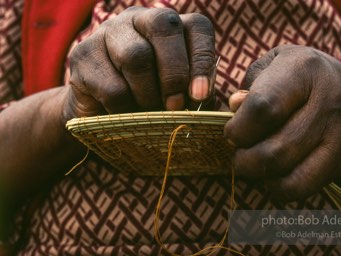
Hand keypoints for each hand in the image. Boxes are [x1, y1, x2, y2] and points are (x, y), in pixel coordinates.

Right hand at [63, 7, 215, 119]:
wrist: (100, 112)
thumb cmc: (147, 100)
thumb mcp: (177, 96)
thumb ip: (193, 92)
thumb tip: (202, 96)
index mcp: (169, 26)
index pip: (197, 27)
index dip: (202, 59)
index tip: (200, 95)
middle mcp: (138, 19)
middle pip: (163, 27)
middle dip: (174, 73)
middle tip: (175, 106)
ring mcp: (107, 32)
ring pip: (136, 56)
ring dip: (148, 95)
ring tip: (149, 113)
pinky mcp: (83, 54)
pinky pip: (111, 86)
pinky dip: (124, 109)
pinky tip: (124, 114)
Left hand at [225, 45, 340, 201]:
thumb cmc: (299, 79)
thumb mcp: (272, 64)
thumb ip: (249, 84)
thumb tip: (235, 108)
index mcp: (304, 70)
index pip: (264, 108)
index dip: (239, 128)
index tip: (231, 132)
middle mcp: (328, 102)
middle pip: (275, 150)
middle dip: (244, 159)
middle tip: (238, 151)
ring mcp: (339, 135)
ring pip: (287, 175)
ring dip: (258, 175)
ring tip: (251, 161)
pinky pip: (300, 188)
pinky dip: (277, 187)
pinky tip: (271, 172)